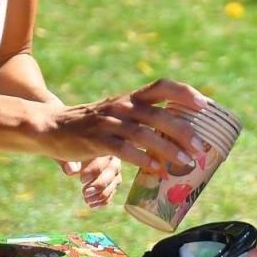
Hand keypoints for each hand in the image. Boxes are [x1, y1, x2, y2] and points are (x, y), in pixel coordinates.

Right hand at [35, 78, 206, 174]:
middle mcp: (122, 106)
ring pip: (144, 133)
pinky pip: (124, 150)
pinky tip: (157, 169)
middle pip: (159, 114)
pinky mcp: (96, 140)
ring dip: (168, 148)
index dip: (184, 92)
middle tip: (201, 147)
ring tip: (186, 162)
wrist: (52, 128)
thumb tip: (180, 136)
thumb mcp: (119, 114)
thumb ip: (144, 119)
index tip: (205, 105)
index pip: (162, 86)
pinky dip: (143, 159)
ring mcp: (109, 123)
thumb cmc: (94, 125)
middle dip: (183, 131)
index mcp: (131, 98)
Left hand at [58, 155, 121, 208]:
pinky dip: (104, 200)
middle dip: (99, 184)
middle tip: (85, 193)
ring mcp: (115, 172)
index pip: (103, 159)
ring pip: (115, 183)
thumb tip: (71, 171)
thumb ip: (67, 161)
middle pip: (112, 172)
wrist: (72, 153)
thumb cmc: (68, 151)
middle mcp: (113, 158)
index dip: (94, 170)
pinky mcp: (113, 183)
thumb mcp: (64, 153)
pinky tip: (93, 205)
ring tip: (87, 201)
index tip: (82, 179)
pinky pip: (112, 192)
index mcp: (103, 147)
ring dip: (102, 194)